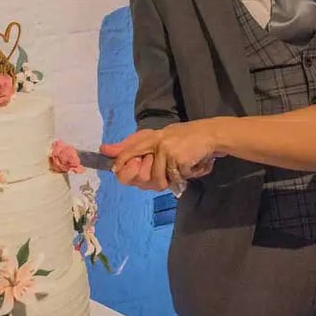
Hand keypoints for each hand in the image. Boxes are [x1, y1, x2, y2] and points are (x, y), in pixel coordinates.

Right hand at [101, 136, 165, 189]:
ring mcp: (152, 183)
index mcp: (127, 170)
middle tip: (150, 155)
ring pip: (152, 182)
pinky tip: (168, 163)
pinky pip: (163, 182)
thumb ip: (122, 147)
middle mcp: (138, 180)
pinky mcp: (164, 183)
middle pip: (139, 180)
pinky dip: (166, 169)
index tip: (137, 158)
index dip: (129, 168)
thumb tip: (103, 149)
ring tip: (160, 157)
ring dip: (157, 165)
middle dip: (146, 165)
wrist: (172, 140)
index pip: (123, 177)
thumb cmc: (152, 141)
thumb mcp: (138, 141)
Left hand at [103, 122, 220, 190]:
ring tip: (181, 167)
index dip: (124, 167)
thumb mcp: (159, 138)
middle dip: (153, 181)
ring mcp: (168, 151)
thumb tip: (104, 149)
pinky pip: (177, 178)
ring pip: (160, 180)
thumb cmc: (186, 138)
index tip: (126, 173)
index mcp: (151, 138)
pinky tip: (192, 164)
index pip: (127, 154)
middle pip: (143, 176)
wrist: (211, 134)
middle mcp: (157, 143)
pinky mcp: (179, 158)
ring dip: (173, 178)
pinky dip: (187, 175)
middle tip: (167, 173)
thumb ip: (133, 145)